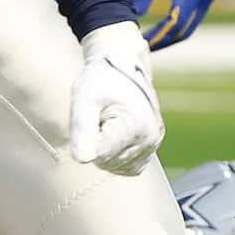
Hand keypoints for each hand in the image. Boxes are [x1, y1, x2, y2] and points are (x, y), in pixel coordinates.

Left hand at [69, 20, 162, 174]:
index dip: (88, 138)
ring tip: (107, 122)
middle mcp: (150, 139)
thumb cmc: (100, 80)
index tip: (94, 116)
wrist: (122, 67)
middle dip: (95, 143)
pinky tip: (113, 133)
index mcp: (137, 125)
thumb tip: (83, 160)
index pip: (99, 155)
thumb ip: (82, 129)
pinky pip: (124, 166)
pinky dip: (114, 155)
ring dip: (104, 149)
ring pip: (114, 166)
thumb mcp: (84, 99)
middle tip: (99, 116)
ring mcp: (152, 145)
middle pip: (107, 162)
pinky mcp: (149, 150)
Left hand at [130, 0, 220, 47]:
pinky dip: (177, 22)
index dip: (157, 37)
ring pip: (190, 23)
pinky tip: (158, 23)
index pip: (176, 24)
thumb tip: (133, 12)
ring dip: (170, 34)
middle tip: (139, 47)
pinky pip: (192, 12)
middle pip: (185, 30)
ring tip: (146, 39)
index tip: (137, 43)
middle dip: (163, 41)